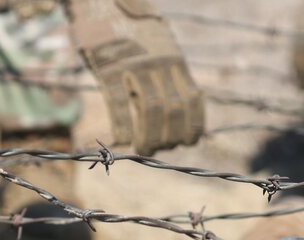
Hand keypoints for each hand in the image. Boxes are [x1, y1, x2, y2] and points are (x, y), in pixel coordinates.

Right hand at [67, 0, 203, 153]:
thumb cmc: (129, 26)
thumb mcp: (157, 43)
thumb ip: (165, 70)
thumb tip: (174, 102)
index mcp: (175, 60)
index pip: (194, 101)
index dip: (193, 127)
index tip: (185, 142)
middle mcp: (160, 64)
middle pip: (175, 111)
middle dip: (170, 138)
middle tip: (158, 149)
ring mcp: (135, 65)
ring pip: (152, 109)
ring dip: (149, 137)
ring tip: (143, 150)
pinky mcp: (109, 66)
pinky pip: (119, 102)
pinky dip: (123, 125)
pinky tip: (123, 140)